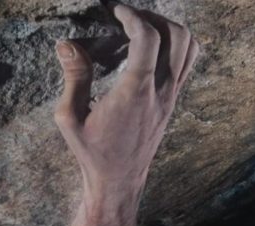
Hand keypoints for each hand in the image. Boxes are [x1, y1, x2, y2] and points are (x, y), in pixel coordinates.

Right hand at [53, 2, 198, 193]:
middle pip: (176, 35)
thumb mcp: (69, 118)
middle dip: (152, 16)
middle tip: (128, 17)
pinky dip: (178, 43)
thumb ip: (73, 78)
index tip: (115, 10)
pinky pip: (189, 61)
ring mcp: (171, 96)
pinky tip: (154, 46)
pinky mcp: (174, 101)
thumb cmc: (92, 152)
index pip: (146, 39)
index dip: (132, 16)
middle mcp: (160, 91)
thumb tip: (66, 44)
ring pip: (189, 45)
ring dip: (169, 27)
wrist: (119, 180)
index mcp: (134, 93)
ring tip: (143, 26)